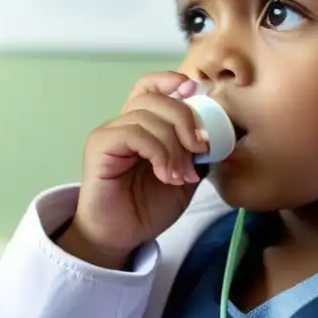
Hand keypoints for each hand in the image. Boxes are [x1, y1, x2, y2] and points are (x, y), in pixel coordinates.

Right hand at [65, 72, 208, 267]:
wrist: (122, 237)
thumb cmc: (148, 207)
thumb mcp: (185, 177)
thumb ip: (197, 153)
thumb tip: (217, 135)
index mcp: (143, 124)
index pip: (152, 85)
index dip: (172, 81)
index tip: (195, 90)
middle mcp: (124, 122)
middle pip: (157, 98)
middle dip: (186, 122)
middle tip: (199, 152)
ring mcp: (110, 133)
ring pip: (148, 116)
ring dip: (174, 146)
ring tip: (180, 175)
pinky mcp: (100, 146)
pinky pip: (134, 134)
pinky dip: (158, 152)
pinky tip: (165, 175)